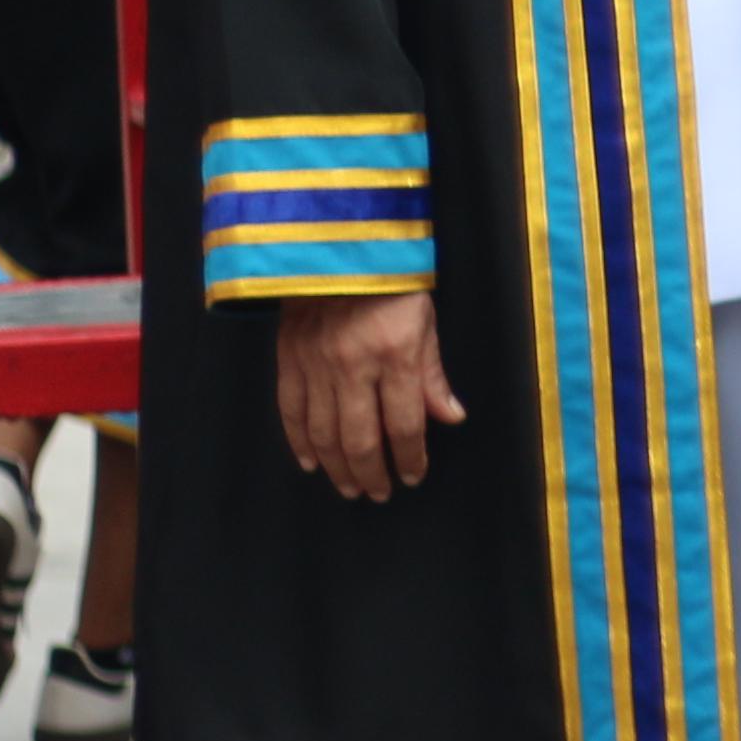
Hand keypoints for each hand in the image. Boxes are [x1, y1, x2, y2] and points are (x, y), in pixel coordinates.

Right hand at [274, 289, 463, 500]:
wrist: (339, 246)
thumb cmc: (393, 283)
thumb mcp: (426, 322)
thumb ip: (433, 375)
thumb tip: (450, 418)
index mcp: (395, 356)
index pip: (405, 424)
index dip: (410, 457)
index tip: (413, 477)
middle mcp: (352, 367)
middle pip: (360, 438)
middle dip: (372, 473)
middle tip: (379, 494)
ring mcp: (315, 365)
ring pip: (323, 433)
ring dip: (337, 467)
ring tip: (350, 487)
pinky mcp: (289, 359)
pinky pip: (291, 410)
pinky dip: (300, 441)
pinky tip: (311, 462)